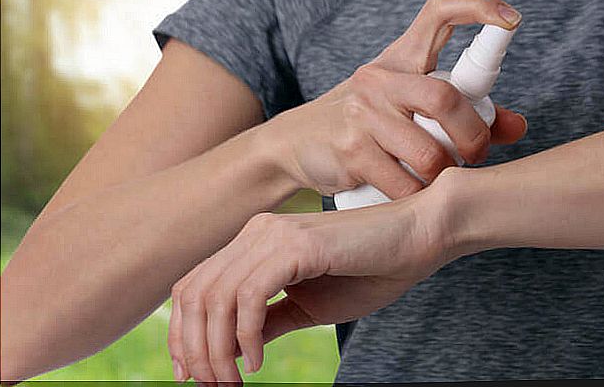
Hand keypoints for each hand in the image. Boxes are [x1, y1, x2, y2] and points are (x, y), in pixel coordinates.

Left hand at [167, 184, 454, 382]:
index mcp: (256, 240)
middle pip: (195, 294)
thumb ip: (270, 320)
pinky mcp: (297, 246)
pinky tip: (257, 360)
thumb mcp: (310, 305)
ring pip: (216, 298)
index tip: (194, 374)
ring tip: (233, 381)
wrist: (420, 237)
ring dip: (217, 350)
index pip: (194, 287)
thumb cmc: (373, 269)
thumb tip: (232, 350)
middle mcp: (257, 232)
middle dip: (194, 349)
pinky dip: (245, 335)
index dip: (183, 334)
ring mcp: (274, 234)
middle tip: (212, 386)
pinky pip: (249, 297)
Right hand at [264, 0, 526, 198]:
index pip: (440, 11)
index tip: (511, 19)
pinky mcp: (350, 150)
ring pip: (428, 152)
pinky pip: (403, 185)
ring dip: (444, 175)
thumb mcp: (409, 106)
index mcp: (402, 57)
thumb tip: (518, 126)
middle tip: (476, 155)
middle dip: (473, 136)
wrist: (294, 143)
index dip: (478, 6)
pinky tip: (412, 195)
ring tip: (438, 179)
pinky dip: (417, 198)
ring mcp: (362, 113)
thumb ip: (466, 113)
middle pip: (445, 98)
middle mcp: (381, 77)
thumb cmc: (367, 122)